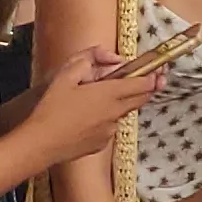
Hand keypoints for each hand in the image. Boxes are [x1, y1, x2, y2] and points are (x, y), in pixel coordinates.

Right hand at [22, 44, 163, 163]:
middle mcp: (114, 113)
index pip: (141, 84)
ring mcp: (109, 130)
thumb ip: (88, 60)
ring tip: (100, 99)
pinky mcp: (101, 144)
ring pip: (122, 113)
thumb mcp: (65, 76)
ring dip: (121, 104)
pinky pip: (109, 128)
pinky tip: (86, 119)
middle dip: (147, 89)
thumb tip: (111, 56)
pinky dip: (105, 120)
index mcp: (109, 94)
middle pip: (140, 99)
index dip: (154, 77)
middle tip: (153, 81)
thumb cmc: (51, 109)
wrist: (40, 144)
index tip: (161, 72)